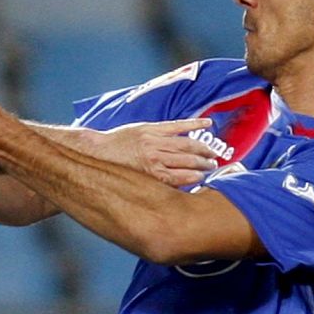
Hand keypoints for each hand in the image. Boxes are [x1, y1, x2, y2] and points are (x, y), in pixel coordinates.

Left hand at [87, 118, 218, 187]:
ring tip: (213, 152)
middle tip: (214, 165)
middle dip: (204, 163)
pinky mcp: (153, 128)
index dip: (197, 177)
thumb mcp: (136, 183)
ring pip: (187, 144)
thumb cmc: (116, 171)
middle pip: (188, 160)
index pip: (183, 177)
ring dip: (203, 148)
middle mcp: (156, 158)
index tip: (205, 178)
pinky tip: (208, 124)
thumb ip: (156, 185)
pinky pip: (178, 125)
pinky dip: (195, 123)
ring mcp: (155, 141)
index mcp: (153, 174)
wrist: (99, 152)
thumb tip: (176, 190)